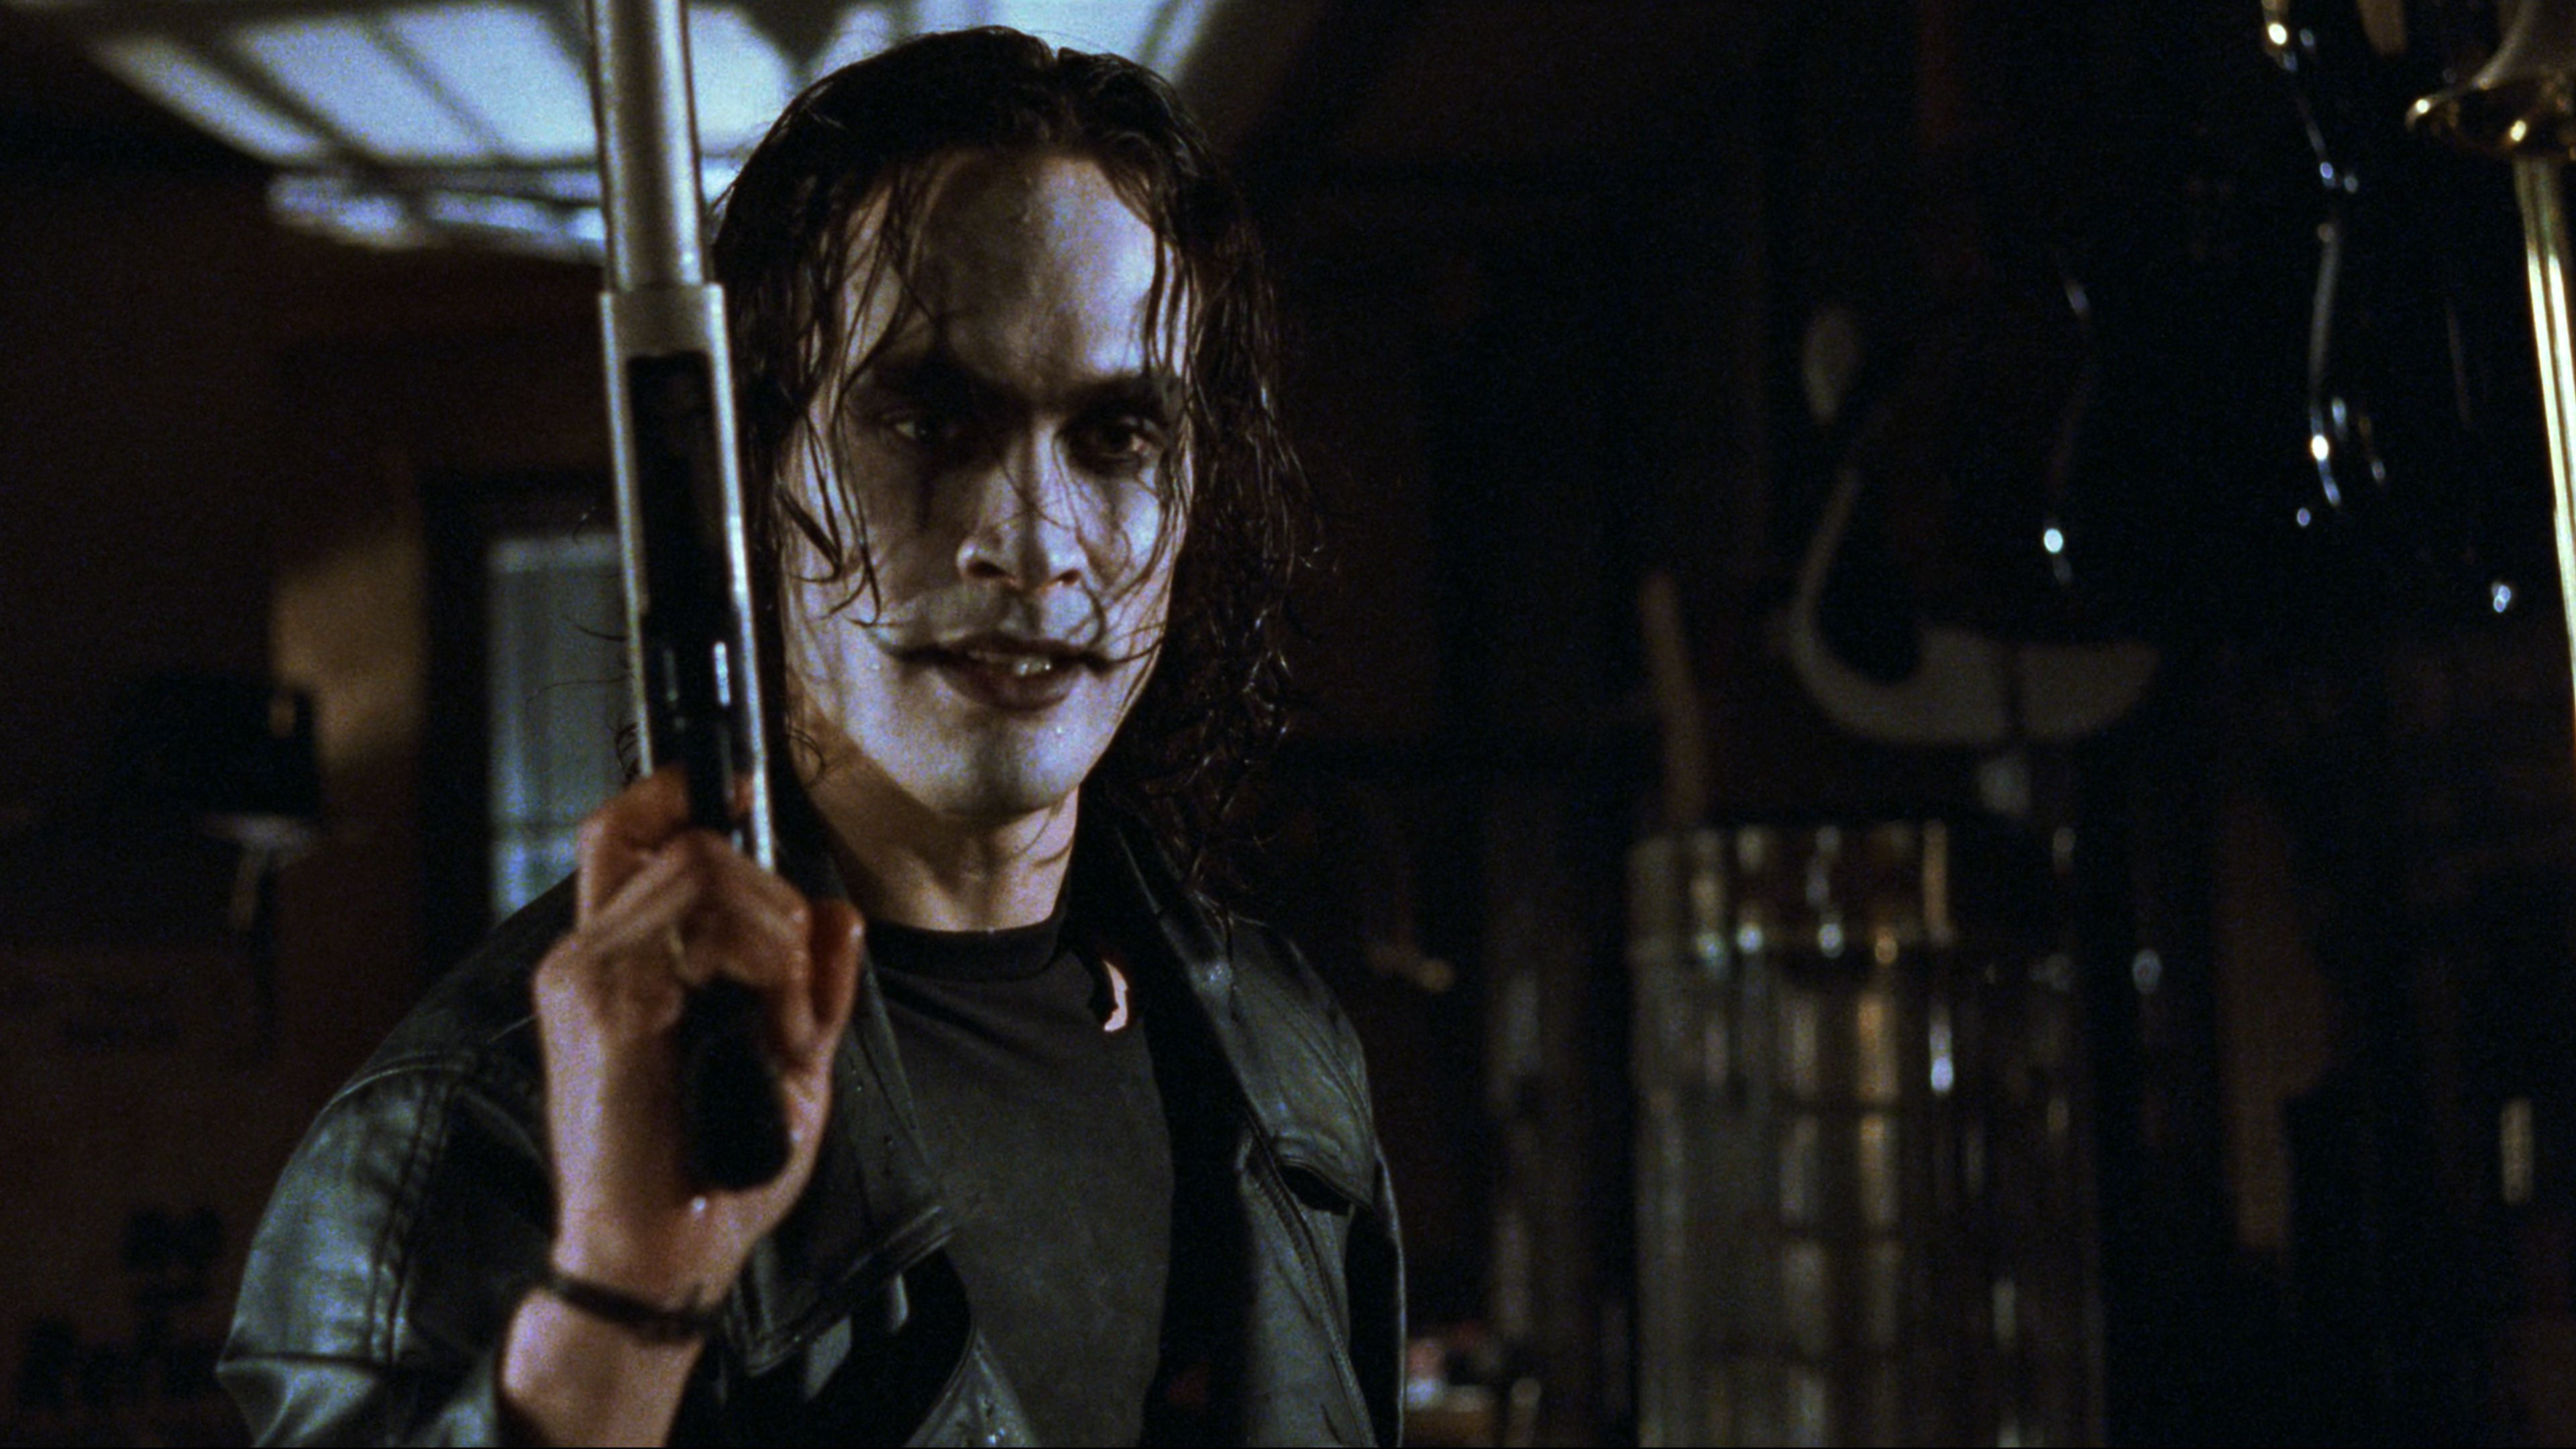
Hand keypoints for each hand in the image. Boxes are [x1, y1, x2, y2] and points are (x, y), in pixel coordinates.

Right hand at [529, 767, 862, 1310]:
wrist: (655, 1255)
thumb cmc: (714, 1172)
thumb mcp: (787, 1064)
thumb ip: (811, 987)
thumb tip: (837, 911)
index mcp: (611, 965)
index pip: (621, 836)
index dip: (671, 795)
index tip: (735, 790)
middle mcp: (585, 958)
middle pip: (690, 845)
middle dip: (772, 893)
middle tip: (796, 979)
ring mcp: (587, 975)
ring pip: (704, 871)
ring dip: (774, 930)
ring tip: (783, 1013)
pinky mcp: (601, 1002)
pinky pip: (706, 927)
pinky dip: (765, 963)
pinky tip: (769, 1023)